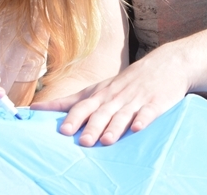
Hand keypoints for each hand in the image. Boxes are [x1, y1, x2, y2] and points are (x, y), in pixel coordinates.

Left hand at [31, 44, 191, 145]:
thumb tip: (40, 108)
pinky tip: (138, 128)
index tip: (57, 127)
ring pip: (122, 115)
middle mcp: (115, 97)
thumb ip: (73, 100)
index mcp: (101, 94)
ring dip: (114, 127)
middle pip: (100, 113)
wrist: (167, 64)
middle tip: (79, 140)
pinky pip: (148, 113)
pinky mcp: (155, 103)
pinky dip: (143, 120)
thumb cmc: (127, 81)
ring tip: (106, 141)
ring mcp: (135, 100)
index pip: (81, 104)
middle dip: (90, 126)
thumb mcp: (100, 87)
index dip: (68, 115)